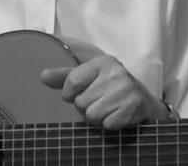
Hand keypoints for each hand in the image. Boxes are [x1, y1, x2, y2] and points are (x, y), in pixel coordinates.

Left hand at [40, 55, 169, 129]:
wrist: (144, 102)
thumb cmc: (110, 87)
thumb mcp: (88, 77)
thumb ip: (64, 77)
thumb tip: (42, 76)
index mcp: (102, 62)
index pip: (72, 81)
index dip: (70, 94)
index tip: (77, 94)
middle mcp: (115, 72)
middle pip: (81, 102)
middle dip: (86, 106)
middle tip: (99, 101)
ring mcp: (126, 89)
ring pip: (92, 115)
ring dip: (97, 117)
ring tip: (107, 108)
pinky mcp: (133, 107)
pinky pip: (107, 124)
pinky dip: (109, 124)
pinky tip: (116, 115)